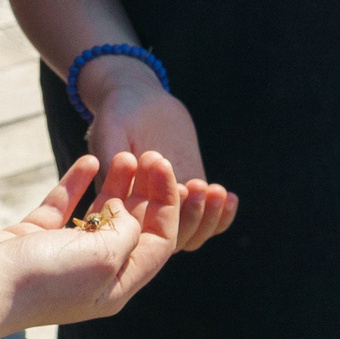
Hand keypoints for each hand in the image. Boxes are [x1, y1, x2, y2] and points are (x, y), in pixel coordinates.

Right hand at [0, 153, 180, 331]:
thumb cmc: (42, 280)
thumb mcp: (103, 258)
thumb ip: (126, 233)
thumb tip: (126, 214)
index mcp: (117, 287)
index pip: (158, 244)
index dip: (166, 205)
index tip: (164, 169)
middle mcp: (93, 274)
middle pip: (131, 228)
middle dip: (144, 192)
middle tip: (148, 155)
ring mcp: (61, 256)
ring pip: (99, 215)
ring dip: (115, 185)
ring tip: (124, 156)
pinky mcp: (33, 239)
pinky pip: (64, 207)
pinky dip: (77, 184)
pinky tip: (89, 161)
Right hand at [77, 60, 238, 249]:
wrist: (139, 101)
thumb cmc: (118, 113)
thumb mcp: (110, 129)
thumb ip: (111, 153)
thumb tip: (121, 171)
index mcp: (116, 207)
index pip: (141, 228)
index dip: (163, 215)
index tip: (180, 189)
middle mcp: (142, 216)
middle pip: (171, 238)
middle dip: (189, 215)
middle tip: (196, 184)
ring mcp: (169, 210)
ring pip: (192, 235)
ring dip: (207, 217)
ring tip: (216, 191)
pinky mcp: (190, 198)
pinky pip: (208, 222)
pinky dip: (221, 216)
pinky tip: (229, 196)